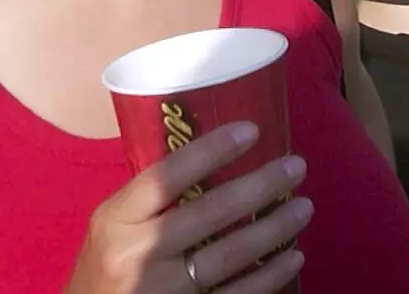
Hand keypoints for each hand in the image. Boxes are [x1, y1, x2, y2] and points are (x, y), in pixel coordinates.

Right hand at [63, 122, 308, 293]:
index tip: (251, 131)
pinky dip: (271, 276)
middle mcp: (137, 256)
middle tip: (295, 166)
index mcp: (115, 221)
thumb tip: (213, 156)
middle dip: (261, 186)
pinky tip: (292, 257)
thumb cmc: (106, 267)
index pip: (166, 177)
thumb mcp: (112, 227)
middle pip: (210, 212)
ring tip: (302, 208)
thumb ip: (150, 199)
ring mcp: (164, 292)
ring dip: (275, 228)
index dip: (211, 150)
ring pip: (232, 254)